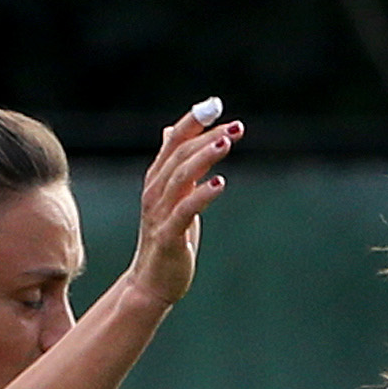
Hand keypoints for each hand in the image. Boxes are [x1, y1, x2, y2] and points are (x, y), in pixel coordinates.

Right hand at [120, 102, 243, 311]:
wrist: (152, 282)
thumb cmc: (168, 238)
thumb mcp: (171, 196)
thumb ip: (175, 165)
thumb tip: (172, 131)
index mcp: (157, 180)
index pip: (173, 141)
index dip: (193, 122)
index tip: (216, 106)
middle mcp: (155, 191)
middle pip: (180, 154)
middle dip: (207, 137)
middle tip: (235, 127)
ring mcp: (160, 213)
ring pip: (180, 176)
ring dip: (204, 157)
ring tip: (226, 143)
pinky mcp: (169, 235)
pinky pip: (185, 210)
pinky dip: (201, 195)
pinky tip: (220, 183)